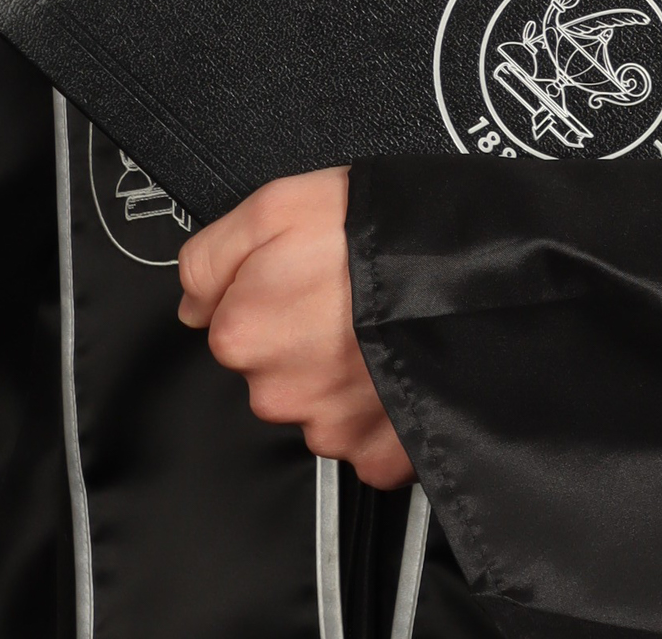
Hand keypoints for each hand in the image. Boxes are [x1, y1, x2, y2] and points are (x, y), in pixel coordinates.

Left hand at [177, 167, 414, 487]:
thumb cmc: (377, 230)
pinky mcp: (378, 458)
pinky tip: (399, 364)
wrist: (473, 274)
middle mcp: (277, 393)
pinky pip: (367, 438)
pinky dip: (381, 408)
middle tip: (349, 299)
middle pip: (275, 370)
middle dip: (304, 338)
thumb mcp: (277, 204)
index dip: (273, 294)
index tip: (308, 276)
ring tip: (381, 326)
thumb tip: (188, 304)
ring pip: (319, 404)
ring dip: (343, 374)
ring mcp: (329, 430)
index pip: (232, 327)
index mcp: (244, 332)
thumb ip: (211, 255)